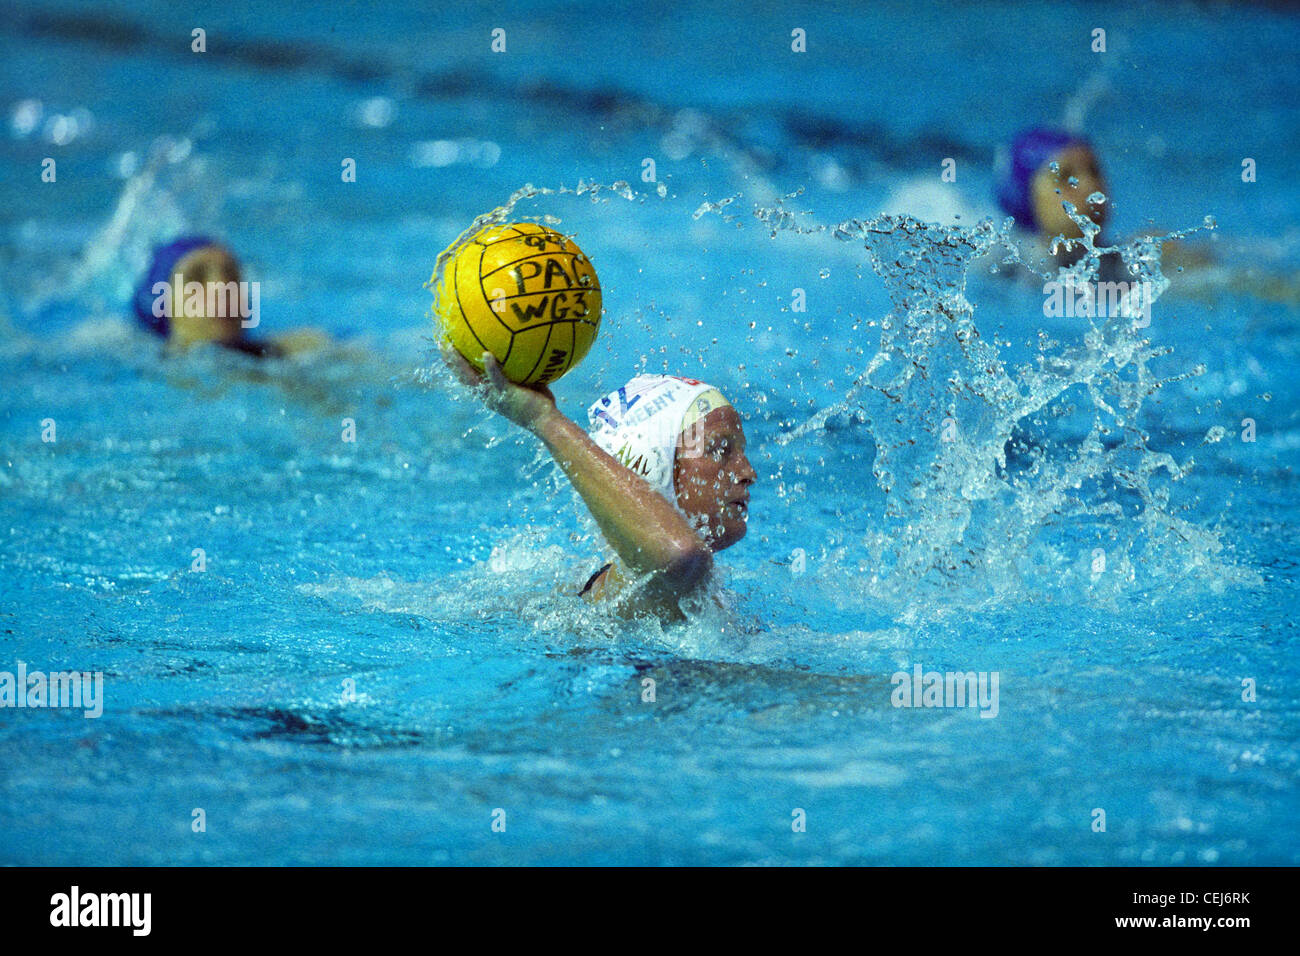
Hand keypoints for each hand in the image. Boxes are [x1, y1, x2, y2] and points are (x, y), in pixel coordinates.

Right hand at [440, 341, 556, 430]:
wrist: (546, 422)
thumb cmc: (541, 404)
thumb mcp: (530, 383)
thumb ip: (523, 368)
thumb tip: (526, 346)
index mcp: (489, 394)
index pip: (468, 378)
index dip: (457, 365)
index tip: (449, 349)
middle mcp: (487, 396)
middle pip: (462, 377)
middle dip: (450, 361)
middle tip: (441, 344)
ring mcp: (494, 396)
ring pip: (471, 378)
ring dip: (459, 364)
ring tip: (451, 348)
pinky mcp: (506, 395)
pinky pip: (496, 379)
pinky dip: (490, 367)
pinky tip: (487, 354)